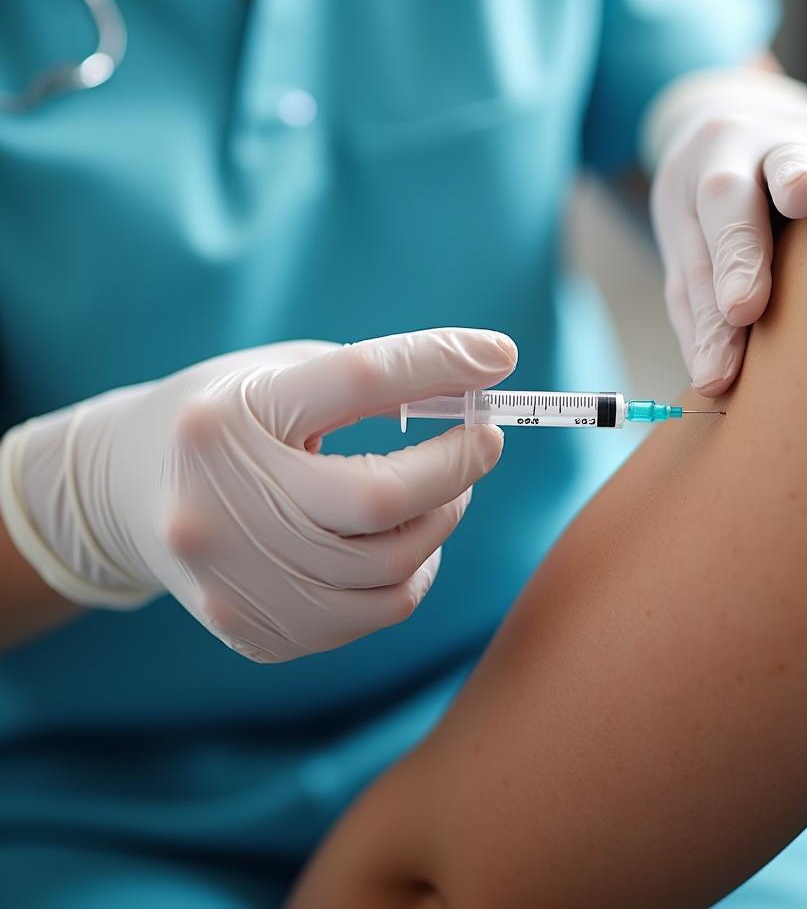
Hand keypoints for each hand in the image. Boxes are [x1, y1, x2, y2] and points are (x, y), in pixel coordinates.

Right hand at [0, 329, 516, 661]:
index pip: (355, 381)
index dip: (437, 364)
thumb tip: (480, 383)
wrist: (127, 498)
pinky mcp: (255, 632)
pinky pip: (373, 613)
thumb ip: (372, 381)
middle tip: (483, 440)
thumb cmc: (226, 421)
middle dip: (457, 466)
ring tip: (440, 491)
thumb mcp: (278, 377)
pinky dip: (409, 573)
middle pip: (381, 499)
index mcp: (226, 422)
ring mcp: (234, 582)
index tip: (499, 355)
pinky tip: (399, 542)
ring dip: (441, 520)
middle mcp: (220, 509)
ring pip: (390, 568)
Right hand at [647, 69, 806, 394]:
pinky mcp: (672, 246)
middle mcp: (724, 160)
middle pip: (725, 204)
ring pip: (693, 263)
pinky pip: (677, 294)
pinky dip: (693, 335)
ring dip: (706, 324)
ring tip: (714, 376)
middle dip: (737, 258)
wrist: (726, 130)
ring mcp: (687, 203)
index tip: (806, 198)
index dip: (796, 174)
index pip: (787, 152)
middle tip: (745, 309)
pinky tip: (706, 372)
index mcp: (781, 135)